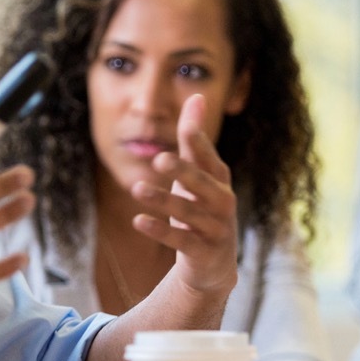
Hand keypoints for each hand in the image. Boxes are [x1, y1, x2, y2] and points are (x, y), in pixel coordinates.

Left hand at [130, 94, 237, 294]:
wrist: (212, 265)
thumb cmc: (202, 208)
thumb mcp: (199, 173)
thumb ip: (195, 138)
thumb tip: (197, 95)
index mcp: (220, 182)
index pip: (210, 159)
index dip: (200, 144)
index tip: (186, 126)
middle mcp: (223, 204)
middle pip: (202, 186)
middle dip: (183, 172)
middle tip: (159, 159)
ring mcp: (215, 230)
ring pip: (187, 214)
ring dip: (162, 201)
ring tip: (136, 187)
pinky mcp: (202, 253)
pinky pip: (180, 241)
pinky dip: (159, 231)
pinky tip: (138, 220)